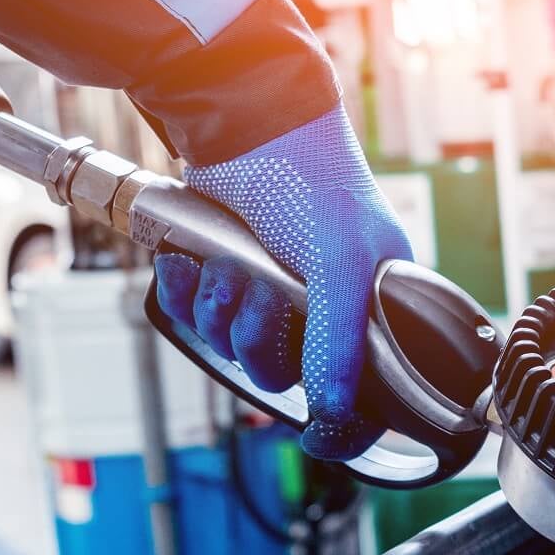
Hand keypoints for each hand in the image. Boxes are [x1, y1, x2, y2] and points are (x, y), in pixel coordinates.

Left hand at [155, 104, 411, 459]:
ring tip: (227, 264)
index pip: (364, 387)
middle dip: (259, 336)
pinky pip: (193, 314)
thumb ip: (341, 344)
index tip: (317, 433)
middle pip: (281, 372)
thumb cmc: (313, 184)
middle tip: (263, 295)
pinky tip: (189, 261)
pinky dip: (184, 291)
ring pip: (231, 344)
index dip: (340, 415)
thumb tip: (335, 413)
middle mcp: (320, 304)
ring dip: (220, 309)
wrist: (242, 121)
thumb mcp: (341, 266)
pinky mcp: (220, 271)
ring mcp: (267, 289)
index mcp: (370, 305)